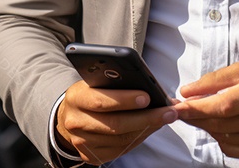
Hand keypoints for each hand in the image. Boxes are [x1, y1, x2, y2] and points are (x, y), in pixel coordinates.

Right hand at [56, 80, 178, 164]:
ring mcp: (82, 142)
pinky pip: (120, 149)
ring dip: (147, 129)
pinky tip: (150, 128)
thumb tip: (149, 86)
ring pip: (121, 139)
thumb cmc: (90, 94)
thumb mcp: (96, 82)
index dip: (125, 100)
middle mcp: (76, 122)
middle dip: (146, 118)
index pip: (101, 100)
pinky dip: (139, 138)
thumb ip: (115, 81)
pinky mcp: (90, 155)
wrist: (69, 116)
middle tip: (169, 112)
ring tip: (165, 118)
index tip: (147, 97)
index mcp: (76, 97)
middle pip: (116, 124)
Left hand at [172, 63, 238, 159]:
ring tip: (200, 115)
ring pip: (224, 138)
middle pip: (222, 123)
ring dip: (206, 127)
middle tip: (181, 109)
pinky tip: (218, 126)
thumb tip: (188, 91)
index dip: (198, 107)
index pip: (224, 104)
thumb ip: (216, 80)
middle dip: (196, 117)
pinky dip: (220, 139)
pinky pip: (234, 150)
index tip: (179, 105)